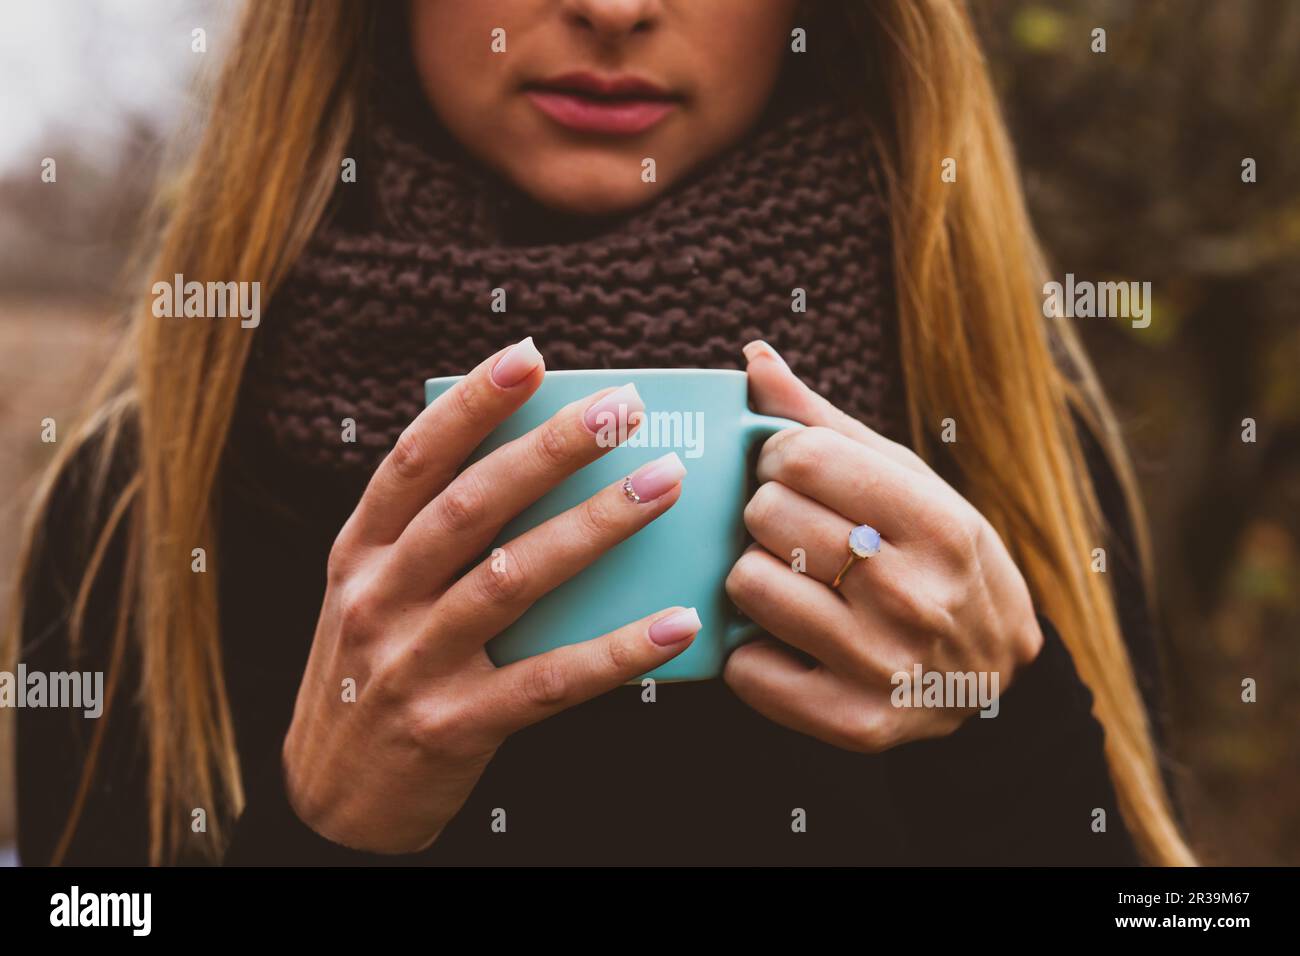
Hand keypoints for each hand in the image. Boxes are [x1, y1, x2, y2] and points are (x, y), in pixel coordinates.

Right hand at [283, 339, 698, 852]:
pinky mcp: (453, 726)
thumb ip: (427, 534)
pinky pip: (548, 682)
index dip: (470, 405)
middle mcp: (378, 597)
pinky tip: (676, 623)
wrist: (329, 799)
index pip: (412, 461)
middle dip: (551, 449)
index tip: (529, 357)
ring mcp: (412, 663)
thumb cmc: (370, 673)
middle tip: (625, 407)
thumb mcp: (370, 592)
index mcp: (358, 552)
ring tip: (663, 484)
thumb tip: (529, 457)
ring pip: (511, 579)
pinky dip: (617, 652)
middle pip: (471, 506)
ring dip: (594, 527)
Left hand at [723, 341, 1043, 751]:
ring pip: (747, 583)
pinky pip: (746, 668)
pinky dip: (751, 651)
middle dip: (764, 513)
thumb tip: (752, 357)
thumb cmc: (939, 561)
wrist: (995, 683)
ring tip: (791, 581)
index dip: (779, 456)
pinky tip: (787, 642)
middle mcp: (916, 596)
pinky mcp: (854, 722)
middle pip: (766, 515)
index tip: (791, 472)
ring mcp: (884, 665)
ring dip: (753, 576)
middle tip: (792, 530)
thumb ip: (825, 423)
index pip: (803, 456)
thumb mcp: (908, 482)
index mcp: (938, 523)